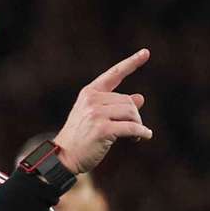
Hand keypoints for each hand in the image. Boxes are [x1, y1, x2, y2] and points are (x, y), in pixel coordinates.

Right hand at [54, 49, 151, 173]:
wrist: (63, 157)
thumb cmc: (81, 138)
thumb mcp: (96, 117)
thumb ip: (116, 106)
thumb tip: (141, 97)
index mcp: (89, 93)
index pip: (114, 74)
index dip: (131, 63)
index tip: (146, 53)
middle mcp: (92, 100)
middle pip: (128, 101)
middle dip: (135, 116)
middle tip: (135, 130)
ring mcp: (96, 114)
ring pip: (131, 113)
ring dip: (138, 125)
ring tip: (136, 136)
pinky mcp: (102, 129)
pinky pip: (131, 128)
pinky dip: (141, 133)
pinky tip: (145, 136)